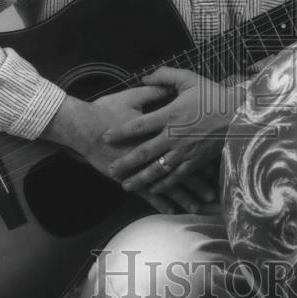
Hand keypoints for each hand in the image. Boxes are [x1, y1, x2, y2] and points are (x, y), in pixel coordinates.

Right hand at [41, 86, 215, 214]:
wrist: (81, 126)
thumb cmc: (106, 109)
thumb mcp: (133, 95)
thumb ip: (155, 90)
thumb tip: (171, 87)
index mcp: (155, 129)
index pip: (181, 141)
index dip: (199, 147)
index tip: (215, 154)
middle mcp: (151, 151)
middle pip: (179, 168)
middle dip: (197, 181)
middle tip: (213, 191)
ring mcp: (140, 167)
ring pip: (166, 184)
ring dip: (183, 195)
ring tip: (199, 205)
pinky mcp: (128, 177)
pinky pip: (148, 193)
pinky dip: (161, 202)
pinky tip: (172, 210)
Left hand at [105, 67, 243, 195]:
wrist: (240, 115)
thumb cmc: (214, 96)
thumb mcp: (189, 79)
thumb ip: (165, 76)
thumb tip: (144, 77)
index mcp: (170, 115)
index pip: (139, 125)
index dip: (120, 132)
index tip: (105, 137)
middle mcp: (174, 136)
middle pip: (143, 152)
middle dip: (125, 163)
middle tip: (110, 169)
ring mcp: (185, 152)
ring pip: (157, 169)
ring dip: (140, 179)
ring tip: (126, 185)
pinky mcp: (196, 162)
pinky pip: (176, 177)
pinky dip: (163, 185)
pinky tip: (153, 189)